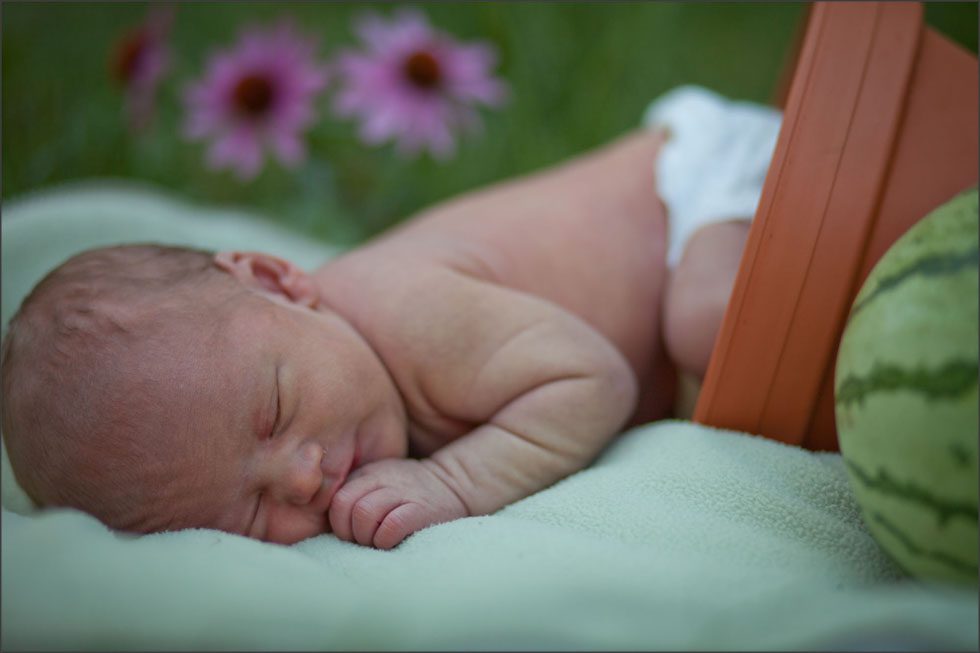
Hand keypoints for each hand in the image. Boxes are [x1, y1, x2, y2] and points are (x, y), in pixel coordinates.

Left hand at [328, 458, 467, 548]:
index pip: (336, 499)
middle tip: (363, 541)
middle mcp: (381, 479)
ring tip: (378, 542)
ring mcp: (401, 492)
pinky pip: (389, 527)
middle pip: (344, 506)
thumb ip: (357, 494)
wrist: (454, 484)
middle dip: (348, 531)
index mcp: (368, 473)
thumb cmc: (410, 495)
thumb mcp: (380, 484)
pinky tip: (393, 542)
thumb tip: (333, 526)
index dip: (339, 523)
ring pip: (363, 515)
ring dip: (365, 537)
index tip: (352, 533)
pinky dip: (384, 541)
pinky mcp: (420, 509)